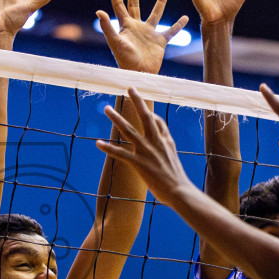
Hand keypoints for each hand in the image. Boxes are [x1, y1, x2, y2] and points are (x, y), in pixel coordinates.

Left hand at [96, 87, 193, 205]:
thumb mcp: (174, 160)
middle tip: (129, 87)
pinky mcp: (139, 164)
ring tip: (106, 108)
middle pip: (145, 117)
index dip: (150, 114)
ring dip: (116, 118)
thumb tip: (163, 144)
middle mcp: (156, 142)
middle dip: (137, 101)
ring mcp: (147, 152)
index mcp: (166, 141)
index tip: (144, 109)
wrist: (180, 192)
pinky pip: (120, 153)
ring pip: (128, 130)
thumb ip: (167, 149)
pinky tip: (98, 143)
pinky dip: (108, 148)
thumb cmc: (177, 180)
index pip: (158, 122)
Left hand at [97, 0, 187, 74]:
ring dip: (160, 2)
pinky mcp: (160, 41)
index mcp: (125, 25)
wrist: (139, 73)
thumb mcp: (115, 42)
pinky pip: (171, 31)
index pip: (119, 5)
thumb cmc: (125, 60)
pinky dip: (179, 25)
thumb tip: (99, 11)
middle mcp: (137, 27)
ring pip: (156, 13)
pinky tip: (185, 18)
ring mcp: (149, 33)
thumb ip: (107, 27)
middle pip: (134, 5)